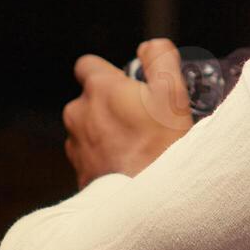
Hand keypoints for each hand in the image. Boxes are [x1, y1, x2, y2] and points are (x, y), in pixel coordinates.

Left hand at [62, 40, 192, 185]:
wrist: (151, 202)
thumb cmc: (163, 147)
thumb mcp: (174, 93)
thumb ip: (161, 59)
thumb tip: (150, 47)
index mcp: (99, 90)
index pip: (87, 65)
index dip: (108, 72)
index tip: (128, 84)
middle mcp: (79, 114)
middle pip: (90, 99)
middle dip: (111, 105)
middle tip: (142, 118)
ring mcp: (76, 145)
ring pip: (88, 128)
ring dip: (106, 131)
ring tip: (137, 145)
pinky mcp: (78, 172)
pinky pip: (90, 155)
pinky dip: (105, 157)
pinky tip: (129, 165)